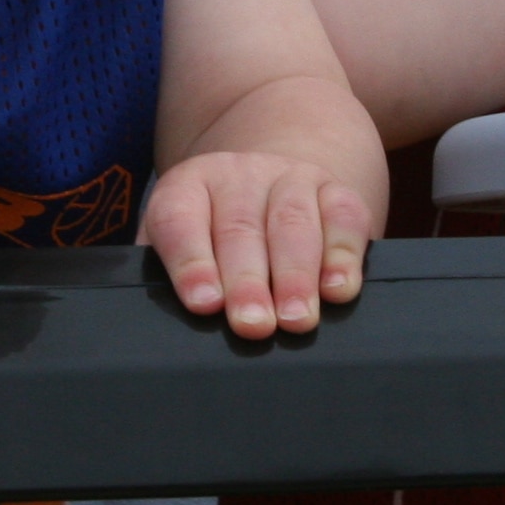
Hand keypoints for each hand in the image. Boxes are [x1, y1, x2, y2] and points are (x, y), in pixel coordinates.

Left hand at [142, 151, 373, 338]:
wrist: (266, 182)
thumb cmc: (212, 237)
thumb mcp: (179, 245)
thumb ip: (165, 279)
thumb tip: (160, 329)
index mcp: (186, 187)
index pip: (179, 220)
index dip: (190, 262)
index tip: (203, 304)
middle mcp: (237, 175)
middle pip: (239, 228)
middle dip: (247, 282)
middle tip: (252, 326)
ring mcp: (290, 177)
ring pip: (293, 223)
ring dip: (296, 276)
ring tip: (296, 320)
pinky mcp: (335, 190)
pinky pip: (343, 217)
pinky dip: (342, 256)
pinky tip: (338, 290)